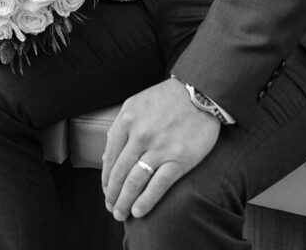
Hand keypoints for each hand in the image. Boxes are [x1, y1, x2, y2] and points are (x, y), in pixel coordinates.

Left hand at [101, 78, 220, 220]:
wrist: (199, 92)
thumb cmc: (165, 98)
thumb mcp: (135, 104)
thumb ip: (119, 127)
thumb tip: (107, 155)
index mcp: (127, 120)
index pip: (111, 157)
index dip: (106, 179)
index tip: (106, 191)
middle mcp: (141, 135)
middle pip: (120, 173)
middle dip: (113, 194)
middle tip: (111, 208)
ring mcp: (160, 148)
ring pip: (135, 182)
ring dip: (125, 202)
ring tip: (121, 214)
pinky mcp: (179, 159)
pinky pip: (158, 185)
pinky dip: (146, 201)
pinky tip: (139, 212)